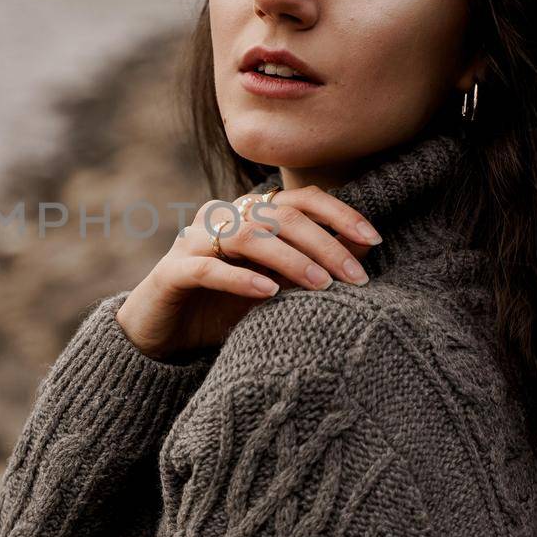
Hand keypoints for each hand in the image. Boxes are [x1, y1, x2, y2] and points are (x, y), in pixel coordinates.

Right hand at [115, 185, 381, 360]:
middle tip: (356, 277)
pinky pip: (208, 268)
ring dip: (290, 259)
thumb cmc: (223, 308)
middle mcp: (221, 218)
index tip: (374, 239)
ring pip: (248, 235)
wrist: (162, 337)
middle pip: (280, 215)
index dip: (339, 213)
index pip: (299, 198)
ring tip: (321, 285)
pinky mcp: (172, 273)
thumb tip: (363, 247)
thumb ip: (310, 263)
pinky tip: (268, 292)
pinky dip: (241, 278)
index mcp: (248, 214)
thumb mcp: (276, 285)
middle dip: (325, 243)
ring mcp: (193, 242)